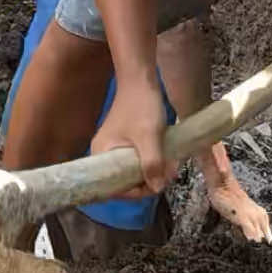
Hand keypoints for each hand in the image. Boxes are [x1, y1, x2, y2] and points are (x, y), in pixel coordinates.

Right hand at [89, 78, 173, 192]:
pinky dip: (151, 162)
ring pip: (133, 171)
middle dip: (147, 181)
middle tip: (167, 174)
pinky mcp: (125, 142)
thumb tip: (157, 188)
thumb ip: (152, 164)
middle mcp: (103, 153)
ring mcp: (114, 147)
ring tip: (170, 165)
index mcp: (101, 153)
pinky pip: (136, 160)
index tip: (155, 185)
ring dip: (152, 172)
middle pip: (123, 181)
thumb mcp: (149, 137)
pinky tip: (166, 158)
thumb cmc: (141, 106)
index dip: (134, 192)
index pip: (112, 187)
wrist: (141, 80)